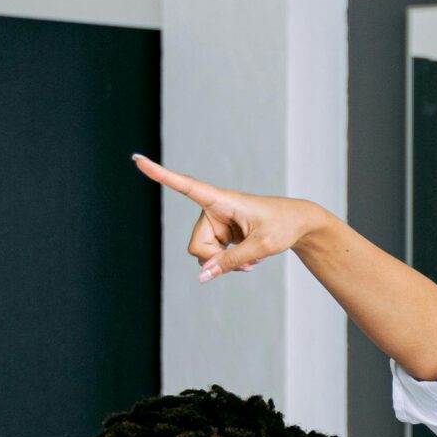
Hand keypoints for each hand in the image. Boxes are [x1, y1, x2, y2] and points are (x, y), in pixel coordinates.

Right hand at [132, 154, 329, 281]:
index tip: (137, 158)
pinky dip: (228, 263)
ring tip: (250, 260)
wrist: (299, 224)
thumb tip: (202, 277)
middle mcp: (213, 208)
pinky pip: (212, 257)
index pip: (185, 186)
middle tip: (245, 263)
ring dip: (224, 264)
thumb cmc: (283, 226)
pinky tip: (247, 259)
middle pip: (197, 246)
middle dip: (216, 261)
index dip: (160, 174)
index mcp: (222, 199)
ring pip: (203, 255)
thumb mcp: (261, 247)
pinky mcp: (220, 233)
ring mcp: (216, 222)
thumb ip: (231, 262)